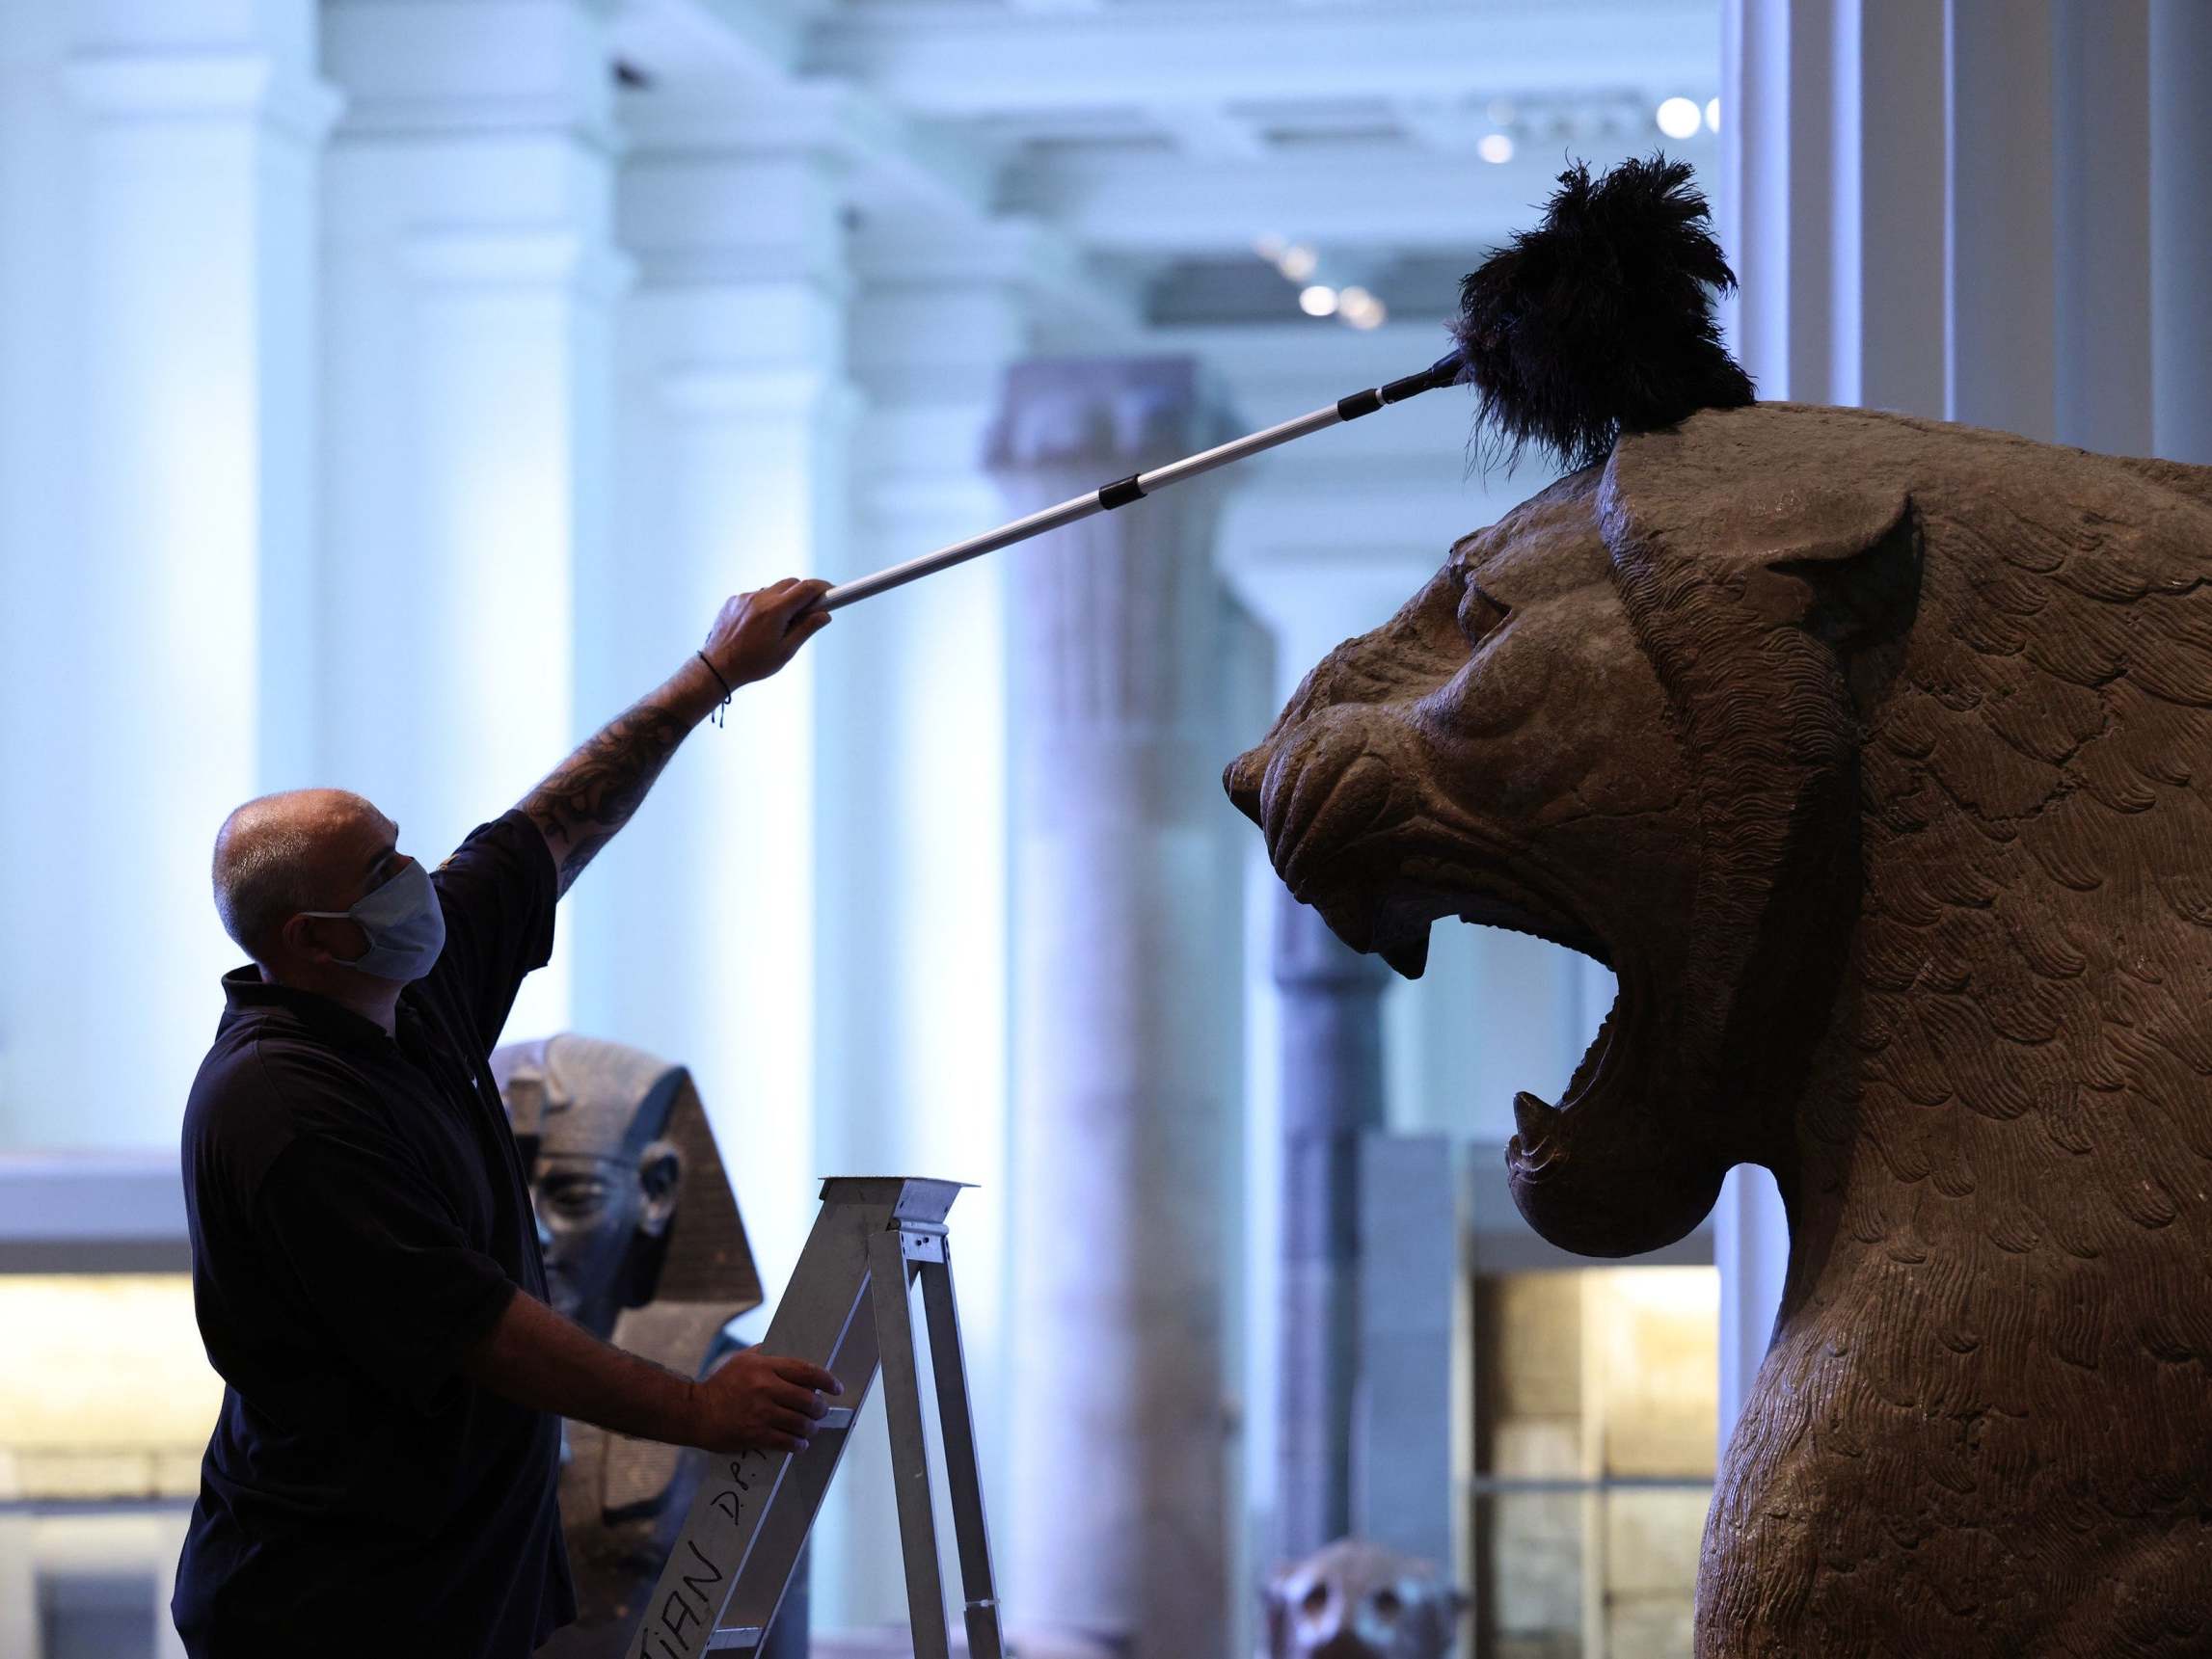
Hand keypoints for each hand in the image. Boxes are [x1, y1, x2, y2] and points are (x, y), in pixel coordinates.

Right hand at [687, 1349, 840, 1453]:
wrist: (695, 1412)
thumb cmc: (721, 1384)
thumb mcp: (742, 1360)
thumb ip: (766, 1354)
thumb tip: (792, 1355)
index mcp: (764, 1366)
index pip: (806, 1371)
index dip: (826, 1380)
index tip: (836, 1387)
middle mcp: (765, 1388)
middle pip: (808, 1399)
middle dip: (820, 1408)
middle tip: (822, 1411)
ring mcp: (760, 1413)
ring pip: (800, 1422)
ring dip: (811, 1428)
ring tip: (811, 1428)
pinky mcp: (755, 1434)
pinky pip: (786, 1441)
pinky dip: (798, 1444)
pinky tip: (800, 1443)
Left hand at [703, 578, 831, 688]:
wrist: (717, 667)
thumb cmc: (752, 664)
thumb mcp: (785, 651)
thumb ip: (807, 629)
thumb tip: (824, 615)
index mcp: (775, 611)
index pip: (806, 588)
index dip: (823, 587)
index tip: (832, 591)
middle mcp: (759, 598)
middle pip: (791, 584)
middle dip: (804, 593)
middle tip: (809, 612)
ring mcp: (744, 597)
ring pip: (773, 589)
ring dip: (783, 600)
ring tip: (779, 626)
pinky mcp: (733, 601)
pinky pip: (756, 596)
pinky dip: (765, 605)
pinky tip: (760, 626)